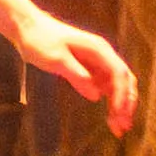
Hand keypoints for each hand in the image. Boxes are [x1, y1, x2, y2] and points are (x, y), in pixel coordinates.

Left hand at [18, 11, 136, 135]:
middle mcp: (102, 55)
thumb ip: (77, 75)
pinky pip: (107, 86)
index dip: (121, 95)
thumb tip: (97, 95)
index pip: (119, 74)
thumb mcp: (56, 59)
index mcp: (98, 49)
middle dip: (126, 104)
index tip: (118, 114)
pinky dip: (111, 101)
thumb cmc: (40, 40)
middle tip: (122, 127)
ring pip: (118, 85)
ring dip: (121, 106)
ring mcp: (97, 61)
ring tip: (118, 127)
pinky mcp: (90, 68)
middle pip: (124, 80)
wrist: (28, 28)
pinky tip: (110, 117)